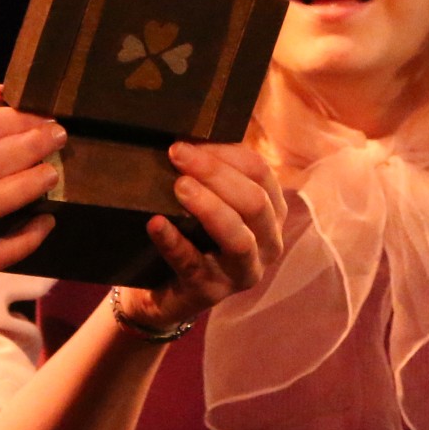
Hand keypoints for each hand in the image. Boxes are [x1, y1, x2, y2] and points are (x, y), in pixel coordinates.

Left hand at [115, 140, 283, 330]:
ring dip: (208, 207)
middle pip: (253, 202)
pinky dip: (174, 242)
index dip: (226, 154)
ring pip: (237, 237)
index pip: (260, 173)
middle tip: (178, 155)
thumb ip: (212, 176)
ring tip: (179, 186)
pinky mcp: (211, 291)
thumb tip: (186, 137)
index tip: (190, 142)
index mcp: (272, 212)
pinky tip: (156, 224)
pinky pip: (193, 264)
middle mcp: (268, 243)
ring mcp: (244, 272)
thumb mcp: (211, 203)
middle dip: (216, 174)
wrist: (166, 292)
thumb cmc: (193, 236)